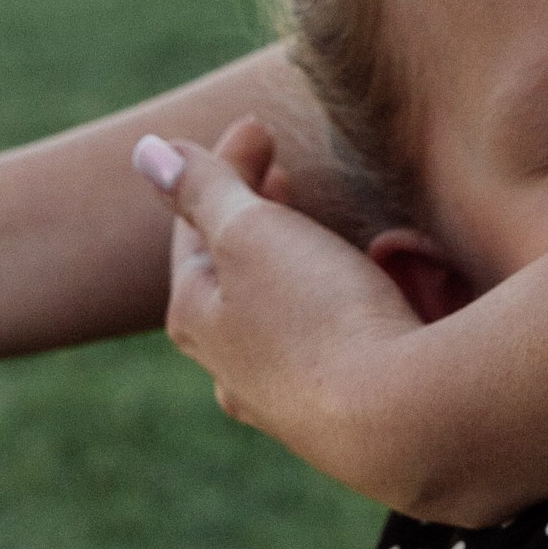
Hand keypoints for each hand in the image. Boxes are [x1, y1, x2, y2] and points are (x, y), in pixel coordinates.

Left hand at [142, 119, 436, 507]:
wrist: (402, 424)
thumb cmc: (318, 318)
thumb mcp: (253, 233)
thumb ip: (204, 188)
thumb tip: (145, 153)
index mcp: (194, 318)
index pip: (194, 228)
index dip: (224, 168)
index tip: (260, 125)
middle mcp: (231, 369)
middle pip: (235, 276)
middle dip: (259, 217)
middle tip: (285, 176)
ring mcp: (287, 403)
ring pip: (281, 319)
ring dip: (301, 266)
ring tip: (327, 232)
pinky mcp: (344, 423)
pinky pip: (331, 352)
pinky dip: (340, 311)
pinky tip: (366, 303)